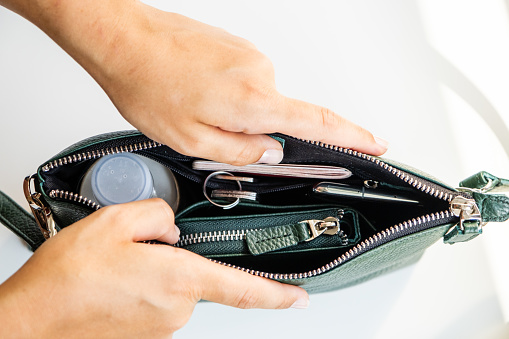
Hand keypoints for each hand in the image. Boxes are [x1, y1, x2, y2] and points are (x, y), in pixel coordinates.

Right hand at [0, 199, 307, 337]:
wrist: (34, 318)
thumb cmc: (69, 278)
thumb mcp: (115, 220)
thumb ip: (157, 213)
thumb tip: (171, 225)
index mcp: (179, 279)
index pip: (243, 289)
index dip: (277, 295)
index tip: (299, 298)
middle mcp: (176, 308)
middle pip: (197, 272)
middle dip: (178, 256)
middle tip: (138, 248)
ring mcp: (161, 324)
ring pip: (175, 284)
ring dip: (157, 270)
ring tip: (120, 265)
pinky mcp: (145, 332)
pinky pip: (157, 299)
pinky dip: (145, 285)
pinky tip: (117, 280)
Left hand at [3, 0, 387, 164]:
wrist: (125, 39)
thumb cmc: (148, 84)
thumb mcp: (190, 139)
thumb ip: (238, 152)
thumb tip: (269, 152)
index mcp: (253, 100)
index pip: (317, 123)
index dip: (352, 137)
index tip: (376, 143)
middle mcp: (260, 72)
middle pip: (276, 118)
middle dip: (251, 134)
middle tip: (209, 130)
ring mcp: (250, 56)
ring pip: (255, 102)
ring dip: (232, 114)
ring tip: (194, 107)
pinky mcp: (238, 48)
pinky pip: (243, 83)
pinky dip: (225, 96)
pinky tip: (196, 93)